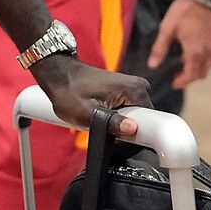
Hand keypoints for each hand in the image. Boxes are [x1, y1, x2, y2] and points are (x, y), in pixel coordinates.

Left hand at [28, 54, 150, 136]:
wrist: (58, 74)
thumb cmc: (68, 91)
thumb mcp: (87, 113)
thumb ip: (111, 123)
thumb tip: (132, 129)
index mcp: (135, 90)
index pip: (152, 122)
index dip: (137, 134)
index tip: (119, 135)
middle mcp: (138, 87)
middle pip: (144, 121)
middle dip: (126, 129)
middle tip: (104, 126)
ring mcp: (131, 88)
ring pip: (134, 118)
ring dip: (119, 124)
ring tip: (100, 119)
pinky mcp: (124, 91)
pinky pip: (128, 112)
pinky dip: (116, 117)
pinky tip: (102, 115)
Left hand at [149, 0, 210, 87]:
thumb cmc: (183, 11)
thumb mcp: (167, 29)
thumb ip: (160, 48)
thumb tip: (152, 65)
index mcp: (195, 51)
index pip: (191, 75)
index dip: (182, 82)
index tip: (174, 83)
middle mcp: (209, 52)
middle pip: (202, 73)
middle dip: (190, 77)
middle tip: (178, 76)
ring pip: (209, 65)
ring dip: (198, 68)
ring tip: (184, 63)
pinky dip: (204, 59)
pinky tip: (194, 51)